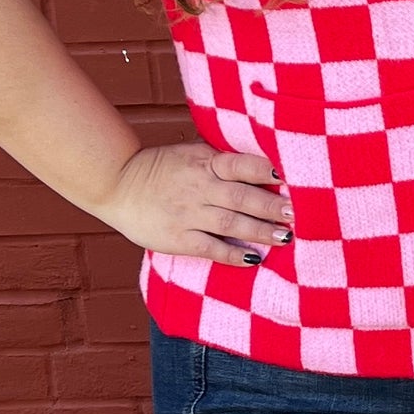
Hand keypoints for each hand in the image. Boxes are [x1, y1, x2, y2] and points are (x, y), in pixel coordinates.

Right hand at [93, 142, 293, 267]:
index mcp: (206, 163)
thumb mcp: (192, 153)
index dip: (266, 170)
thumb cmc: (162, 167)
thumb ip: (222, 159)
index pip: (241, 164)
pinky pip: (210, 247)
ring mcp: (188, 214)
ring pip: (231, 223)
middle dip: (273, 205)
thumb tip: (263, 160)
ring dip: (261, 231)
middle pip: (243, 197)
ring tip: (286, 236)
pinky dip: (232, 254)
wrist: (116, 184)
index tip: (290, 177)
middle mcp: (200, 187)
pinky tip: (253, 259)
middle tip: (297, 212)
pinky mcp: (177, 238)